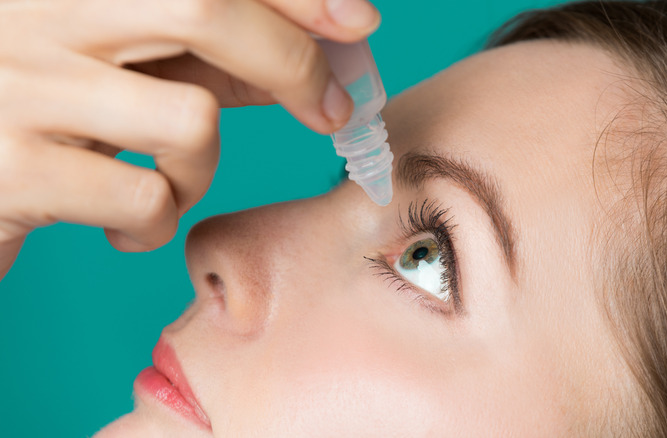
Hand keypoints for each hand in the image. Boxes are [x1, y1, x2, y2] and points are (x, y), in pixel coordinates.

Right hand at [0, 0, 379, 278]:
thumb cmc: (41, 120)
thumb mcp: (118, 72)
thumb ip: (201, 56)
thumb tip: (307, 62)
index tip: (357, 21)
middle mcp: (33, 10)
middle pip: (205, 8)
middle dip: (292, 64)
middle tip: (329, 112)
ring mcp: (18, 85)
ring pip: (189, 119)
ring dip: (201, 170)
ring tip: (166, 185)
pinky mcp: (11, 168)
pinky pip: (145, 200)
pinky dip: (157, 226)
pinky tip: (123, 229)